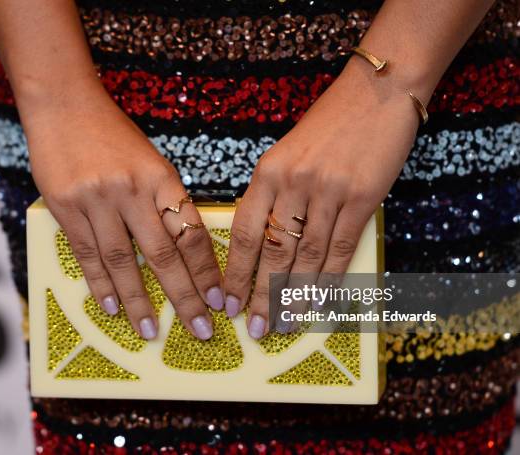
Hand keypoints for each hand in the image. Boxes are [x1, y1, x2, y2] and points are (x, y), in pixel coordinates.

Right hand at [24, 85, 222, 339]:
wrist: (64, 105)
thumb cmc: (113, 136)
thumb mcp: (151, 162)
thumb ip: (165, 201)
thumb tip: (184, 250)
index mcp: (162, 178)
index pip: (191, 233)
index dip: (207, 271)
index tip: (220, 301)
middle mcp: (132, 190)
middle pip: (163, 254)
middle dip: (185, 297)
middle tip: (200, 329)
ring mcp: (97, 199)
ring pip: (122, 261)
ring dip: (138, 301)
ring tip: (151, 331)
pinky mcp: (65, 207)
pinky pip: (86, 253)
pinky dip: (100, 284)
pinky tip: (111, 308)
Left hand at [223, 60, 420, 338]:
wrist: (375, 93)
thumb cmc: (328, 125)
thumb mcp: (286, 153)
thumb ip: (272, 194)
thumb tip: (263, 243)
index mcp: (267, 172)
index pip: (245, 233)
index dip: (236, 273)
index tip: (229, 302)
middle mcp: (293, 183)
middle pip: (273, 251)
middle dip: (262, 295)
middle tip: (256, 328)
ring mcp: (328, 191)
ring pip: (308, 255)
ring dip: (296, 295)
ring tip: (286, 323)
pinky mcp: (362, 197)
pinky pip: (342, 247)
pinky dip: (331, 279)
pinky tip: (321, 301)